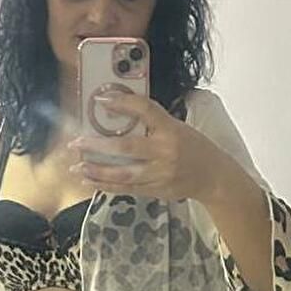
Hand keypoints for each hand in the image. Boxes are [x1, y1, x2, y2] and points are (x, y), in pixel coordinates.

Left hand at [67, 93, 227, 202]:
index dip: (123, 103)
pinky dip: (107, 185)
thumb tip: (118, 111)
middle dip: (97, 146)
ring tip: (77, 166)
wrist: (214, 177)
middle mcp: (165, 151)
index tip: (101, 100)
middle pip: (126, 147)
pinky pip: (128, 188)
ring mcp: (161, 173)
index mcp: (171, 129)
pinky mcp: (157, 190)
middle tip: (76, 143)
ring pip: (123, 173)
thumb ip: (153, 122)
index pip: (146, 110)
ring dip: (97, 170)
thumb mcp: (178, 126)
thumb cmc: (194, 146)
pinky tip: (91, 181)